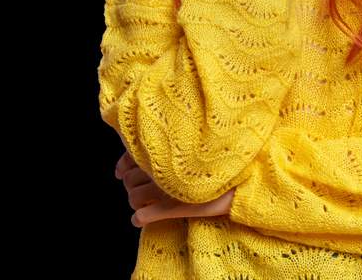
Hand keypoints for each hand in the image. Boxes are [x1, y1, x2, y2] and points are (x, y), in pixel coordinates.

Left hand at [115, 149, 234, 226]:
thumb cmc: (221, 159)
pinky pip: (146, 214)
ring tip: (143, 203)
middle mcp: (164, 166)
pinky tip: (139, 220)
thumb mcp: (198, 144)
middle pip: (130, 178)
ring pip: (135, 196)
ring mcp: (168, 187)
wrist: (241, 177)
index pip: (131, 155)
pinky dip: (139, 218)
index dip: (122, 164)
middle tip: (139, 187)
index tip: (120, 172)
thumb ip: (175, 142)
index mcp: (167, 149)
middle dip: (130, 184)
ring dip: (135, 202)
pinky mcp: (175, 206)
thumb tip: (159, 143)